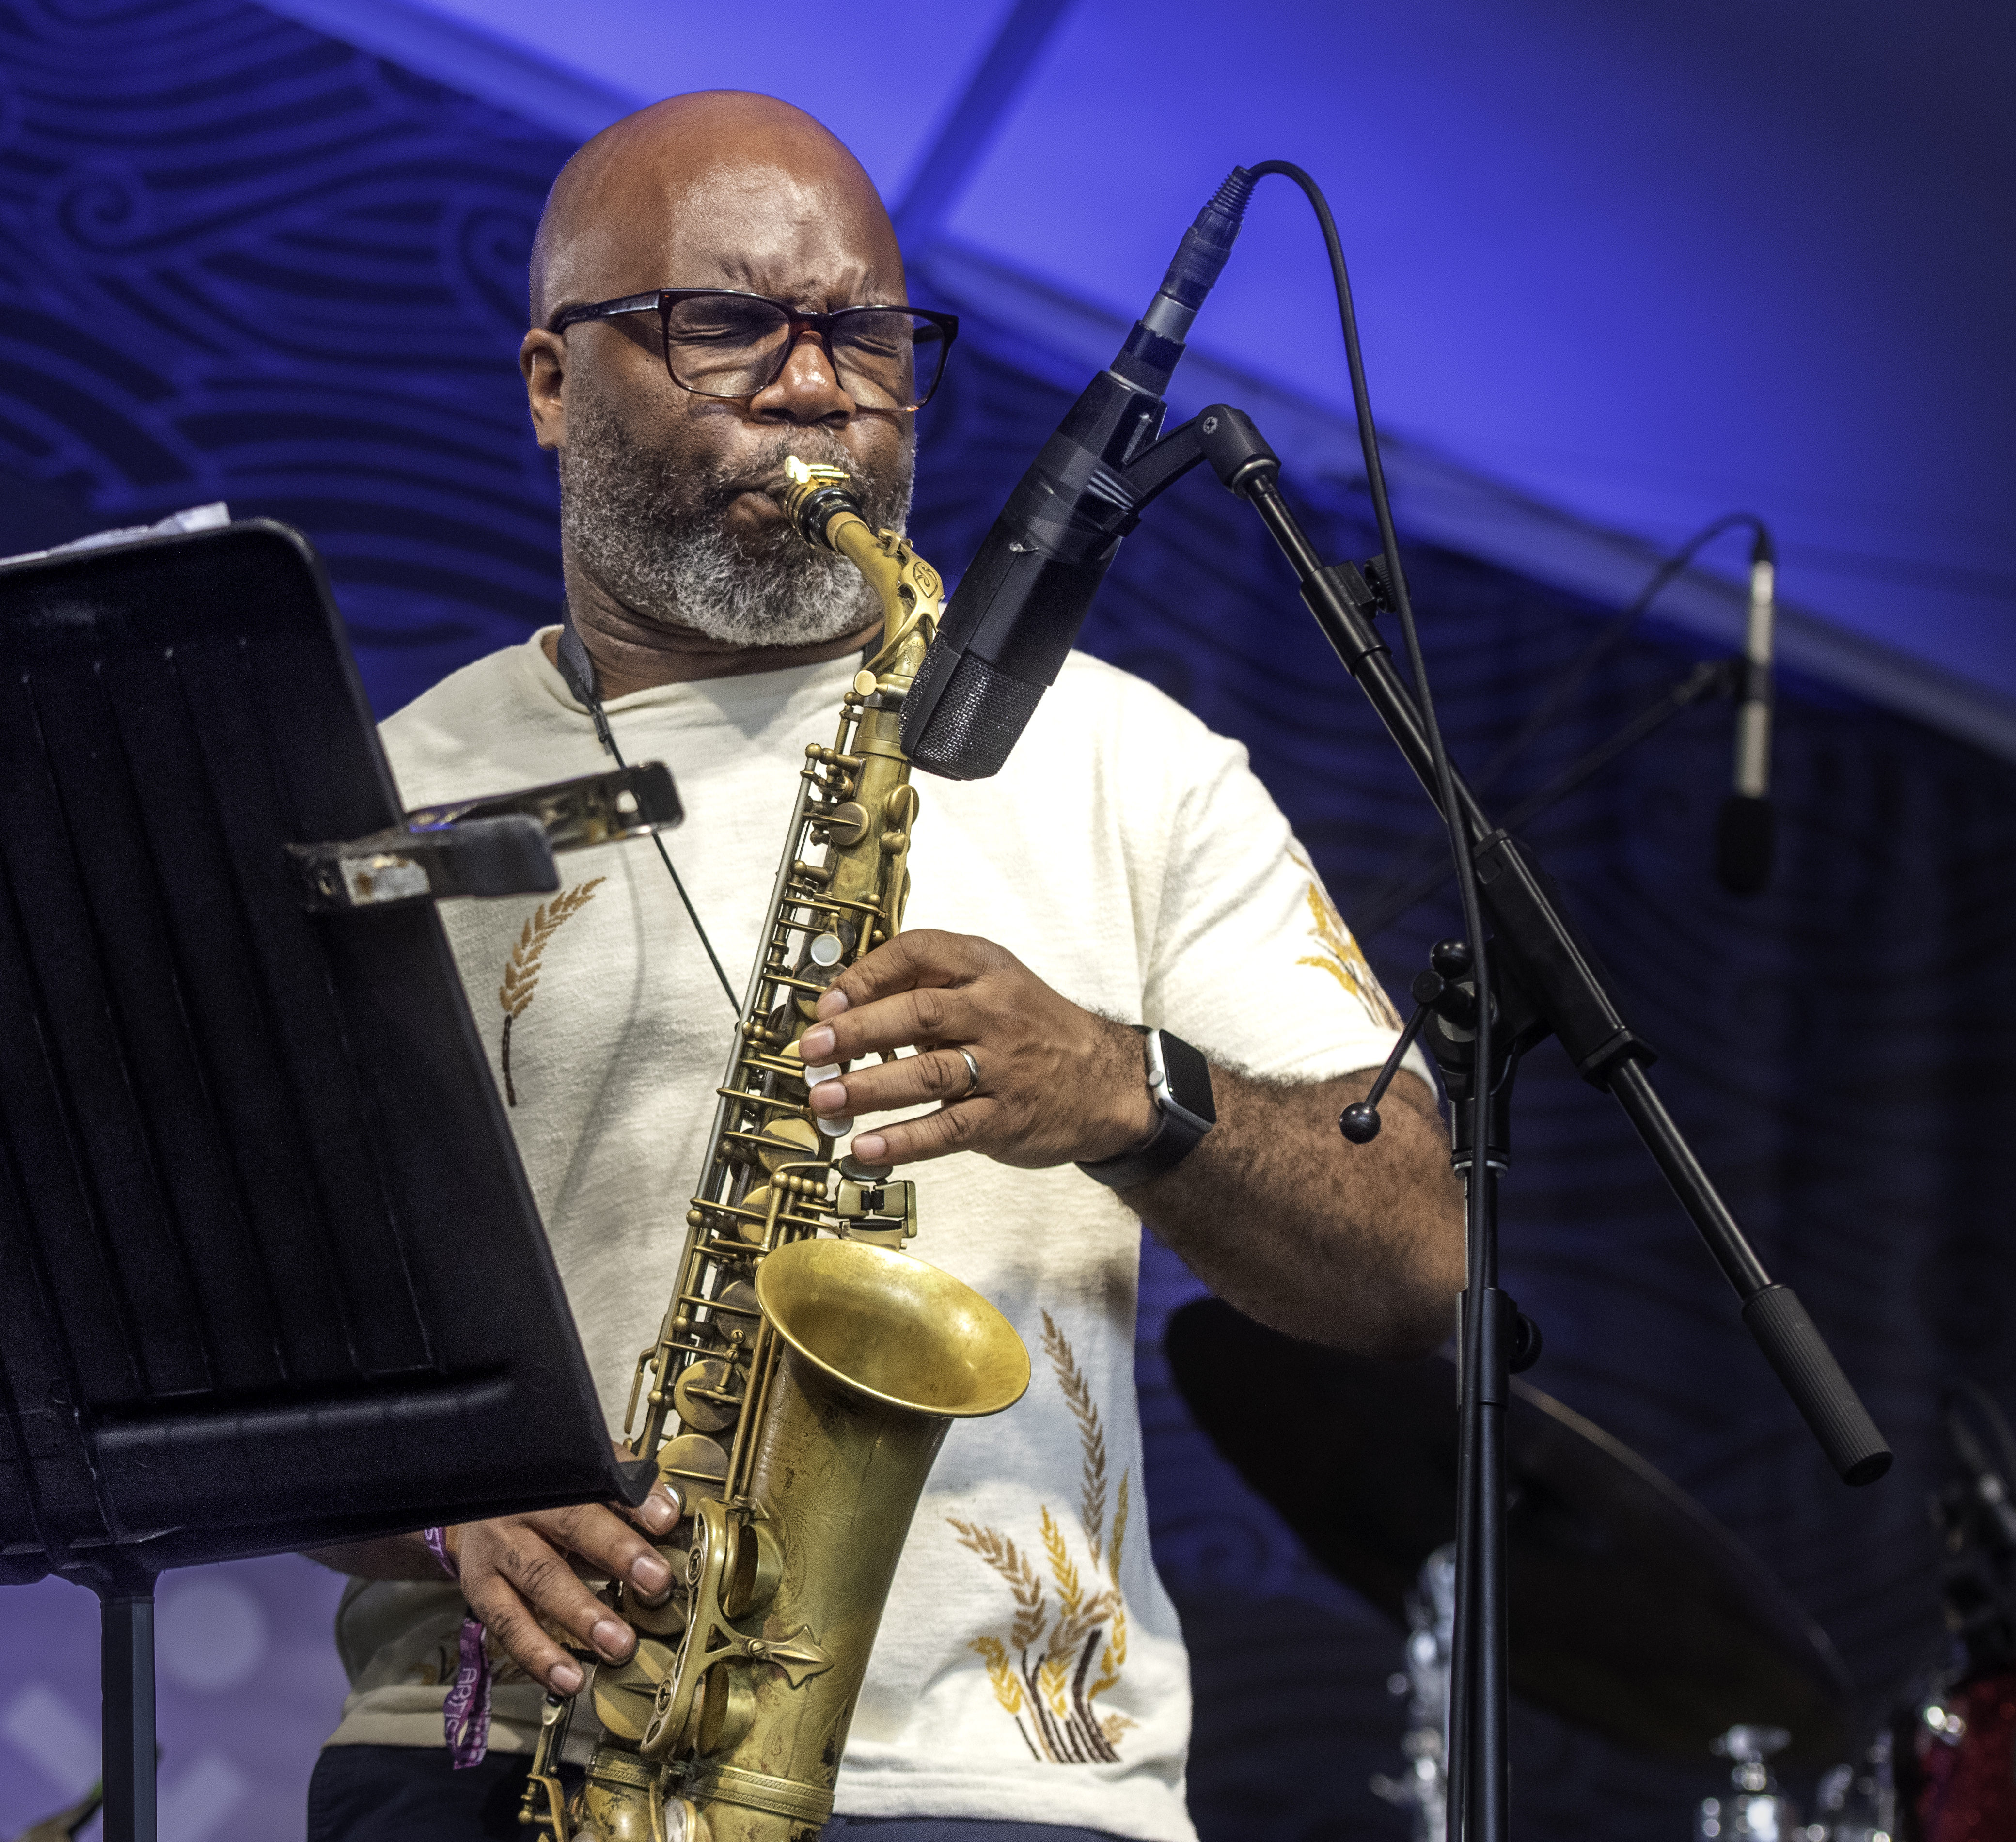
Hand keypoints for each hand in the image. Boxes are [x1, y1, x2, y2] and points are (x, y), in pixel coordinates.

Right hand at [450, 1446, 680, 1694]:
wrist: (471, 1502)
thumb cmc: (542, 1491)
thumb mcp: (579, 1474)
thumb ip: (624, 1487)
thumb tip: (668, 1510)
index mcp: (554, 1473)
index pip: (598, 1479)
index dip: (634, 1501)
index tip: (666, 1520)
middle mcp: (523, 1506)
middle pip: (571, 1525)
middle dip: (616, 1554)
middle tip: (655, 1585)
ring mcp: (498, 1548)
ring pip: (539, 1581)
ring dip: (581, 1618)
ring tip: (618, 1647)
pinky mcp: (479, 1588)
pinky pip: (508, 1626)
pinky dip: (539, 1656)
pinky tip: (567, 1679)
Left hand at [795, 928, 1156, 1168]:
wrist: (1105, 1083)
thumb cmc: (1033, 1030)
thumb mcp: (994, 985)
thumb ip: (932, 987)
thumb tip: (847, 1004)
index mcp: (986, 969)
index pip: (918, 953)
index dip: (866, 975)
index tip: (830, 1001)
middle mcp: (994, 1012)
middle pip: (918, 1012)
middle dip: (857, 1031)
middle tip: (812, 1049)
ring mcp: (1002, 1067)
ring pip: (928, 1073)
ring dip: (868, 1087)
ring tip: (824, 1098)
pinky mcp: (1004, 1117)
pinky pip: (948, 1129)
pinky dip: (904, 1140)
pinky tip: (866, 1148)